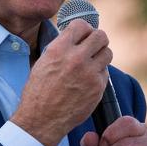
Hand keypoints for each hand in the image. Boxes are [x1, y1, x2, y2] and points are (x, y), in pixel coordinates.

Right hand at [11, 19, 111, 145]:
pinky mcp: (98, 87)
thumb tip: (76, 36)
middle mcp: (76, 58)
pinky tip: (88, 80)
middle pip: (100, 36)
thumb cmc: (39, 91)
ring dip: (101, 55)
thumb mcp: (43, 62)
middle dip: (97, 39)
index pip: (81, 25)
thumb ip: (61, 47)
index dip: (84, 29)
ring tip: (92, 63)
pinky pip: (105, 72)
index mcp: (59, 49)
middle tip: (93, 46)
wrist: (41, 120)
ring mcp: (89, 73)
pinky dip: (99, 74)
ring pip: (107, 52)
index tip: (84, 35)